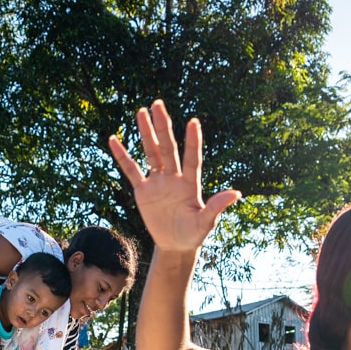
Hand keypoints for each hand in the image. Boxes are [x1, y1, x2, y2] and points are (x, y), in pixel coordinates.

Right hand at [107, 99, 241, 253]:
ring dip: (146, 133)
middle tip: (158, 104)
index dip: (192, 142)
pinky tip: (113, 139)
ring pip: (151, 153)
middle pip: (167, 148)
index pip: (192, 158)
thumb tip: (237, 193)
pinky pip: (131, 170)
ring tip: (141, 112)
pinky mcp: (143, 191)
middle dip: (163, 127)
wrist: (176, 245)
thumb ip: (217, 207)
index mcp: (190, 184)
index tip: (193, 122)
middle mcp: (174, 177)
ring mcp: (158, 182)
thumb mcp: (206, 223)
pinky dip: (122, 156)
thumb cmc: (194, 234)